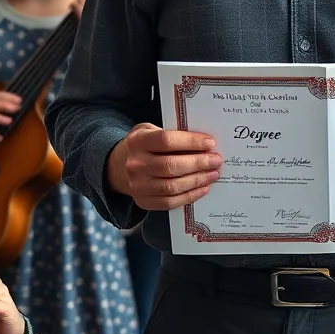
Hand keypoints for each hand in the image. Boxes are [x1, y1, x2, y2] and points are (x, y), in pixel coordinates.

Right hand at [106, 123, 221, 209]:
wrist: (118, 166)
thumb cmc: (143, 145)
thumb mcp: (151, 130)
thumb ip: (172, 133)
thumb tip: (203, 143)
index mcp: (137, 142)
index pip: (166, 141)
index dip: (190, 142)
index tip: (210, 143)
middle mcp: (135, 165)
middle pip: (171, 166)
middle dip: (198, 164)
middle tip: (216, 161)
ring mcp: (137, 186)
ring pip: (172, 187)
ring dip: (197, 181)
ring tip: (213, 174)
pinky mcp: (143, 201)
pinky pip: (169, 202)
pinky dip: (189, 196)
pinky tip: (202, 188)